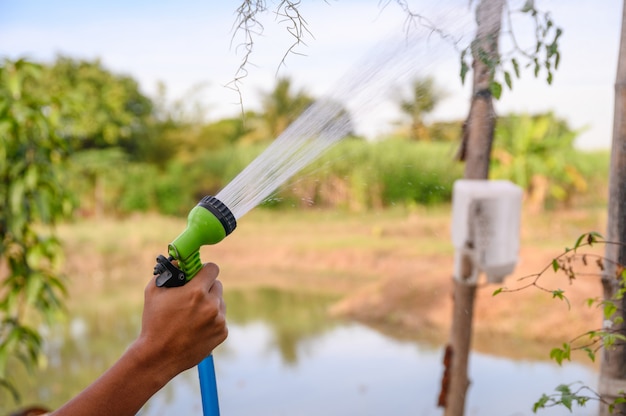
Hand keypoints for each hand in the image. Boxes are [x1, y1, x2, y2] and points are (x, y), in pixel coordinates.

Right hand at [134, 262, 227, 380]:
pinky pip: (220, 319)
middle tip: (193, 295)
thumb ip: (169, 271)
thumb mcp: (154, 291)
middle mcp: (211, 305)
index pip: (212, 268)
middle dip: (206, 287)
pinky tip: (196, 327)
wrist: (158, 356)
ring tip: (192, 315)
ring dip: (210, 304)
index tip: (199, 273)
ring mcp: (219, 320)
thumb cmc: (153, 322)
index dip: (204, 269)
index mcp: (196, 292)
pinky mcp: (222, 333)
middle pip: (217, 285)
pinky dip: (212, 320)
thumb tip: (180, 261)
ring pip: (220, 302)